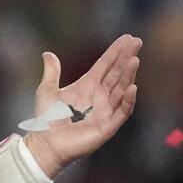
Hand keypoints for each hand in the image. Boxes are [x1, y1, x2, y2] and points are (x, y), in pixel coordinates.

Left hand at [24, 34, 141, 177]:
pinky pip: (122, 111)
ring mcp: (105, 110)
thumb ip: (52, 72)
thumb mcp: (47, 91)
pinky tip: (132, 87)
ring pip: (121, 89)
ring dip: (128, 75)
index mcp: (87, 85)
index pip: (105, 65)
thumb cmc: (46, 119)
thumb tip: (47, 54)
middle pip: (117, 73)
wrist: (45, 144)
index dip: (115, 52)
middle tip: (137, 42)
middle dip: (126, 58)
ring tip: (134, 60)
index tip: (127, 38)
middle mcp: (99, 96)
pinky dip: (127, 100)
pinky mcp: (107, 126)